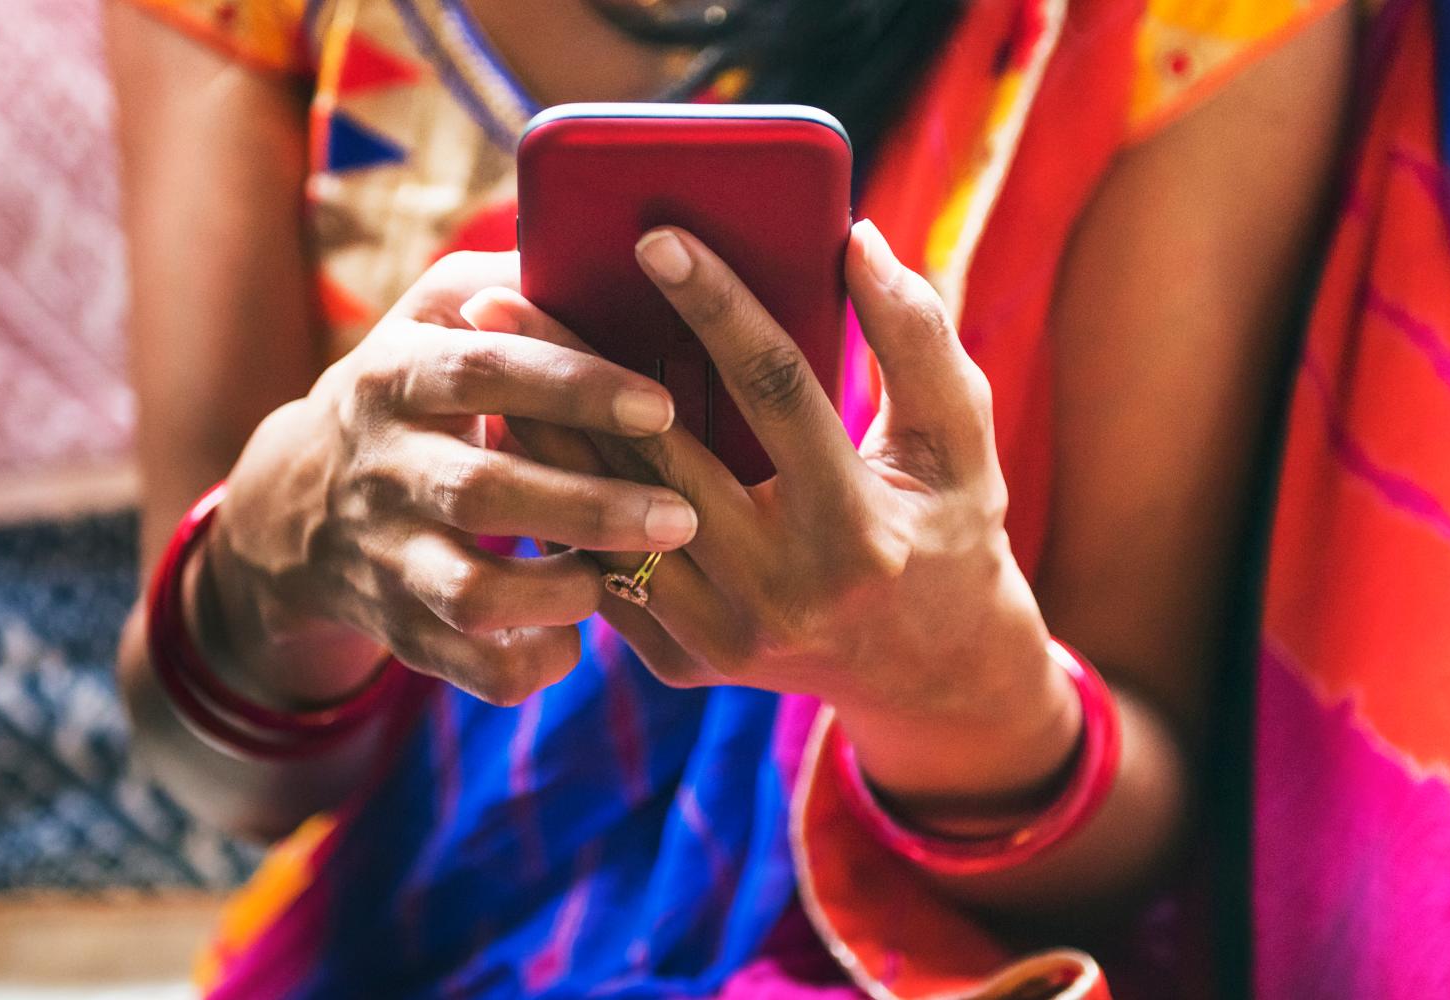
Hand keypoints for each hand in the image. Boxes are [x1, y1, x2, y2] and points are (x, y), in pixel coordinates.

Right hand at [198, 252, 698, 707]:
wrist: (297, 505)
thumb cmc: (419, 386)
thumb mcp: (442, 313)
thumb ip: (517, 275)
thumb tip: (614, 231)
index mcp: (399, 374)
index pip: (487, 372)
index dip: (574, 389)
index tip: (660, 405)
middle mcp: (385, 466)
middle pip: (483, 491)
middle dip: (589, 507)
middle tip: (682, 515)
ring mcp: (387, 555)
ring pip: (470, 593)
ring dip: (559, 591)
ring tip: (623, 576)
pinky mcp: (399, 627)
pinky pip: (468, 666)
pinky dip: (530, 661)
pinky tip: (576, 635)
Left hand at [465, 222, 1080, 805]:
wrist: (929, 673)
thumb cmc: (951, 530)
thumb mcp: (960, 440)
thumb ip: (918, 339)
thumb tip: (856, 238)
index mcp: (859, 531)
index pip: (777, 392)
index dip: (717, 307)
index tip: (655, 236)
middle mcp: (784, 595)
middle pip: (659, 457)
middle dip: (577, 368)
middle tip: (504, 293)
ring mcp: (725, 639)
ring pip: (609, 521)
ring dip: (544, 436)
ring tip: (489, 357)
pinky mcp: (686, 664)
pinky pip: (604, 574)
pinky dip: (558, 504)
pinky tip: (518, 438)